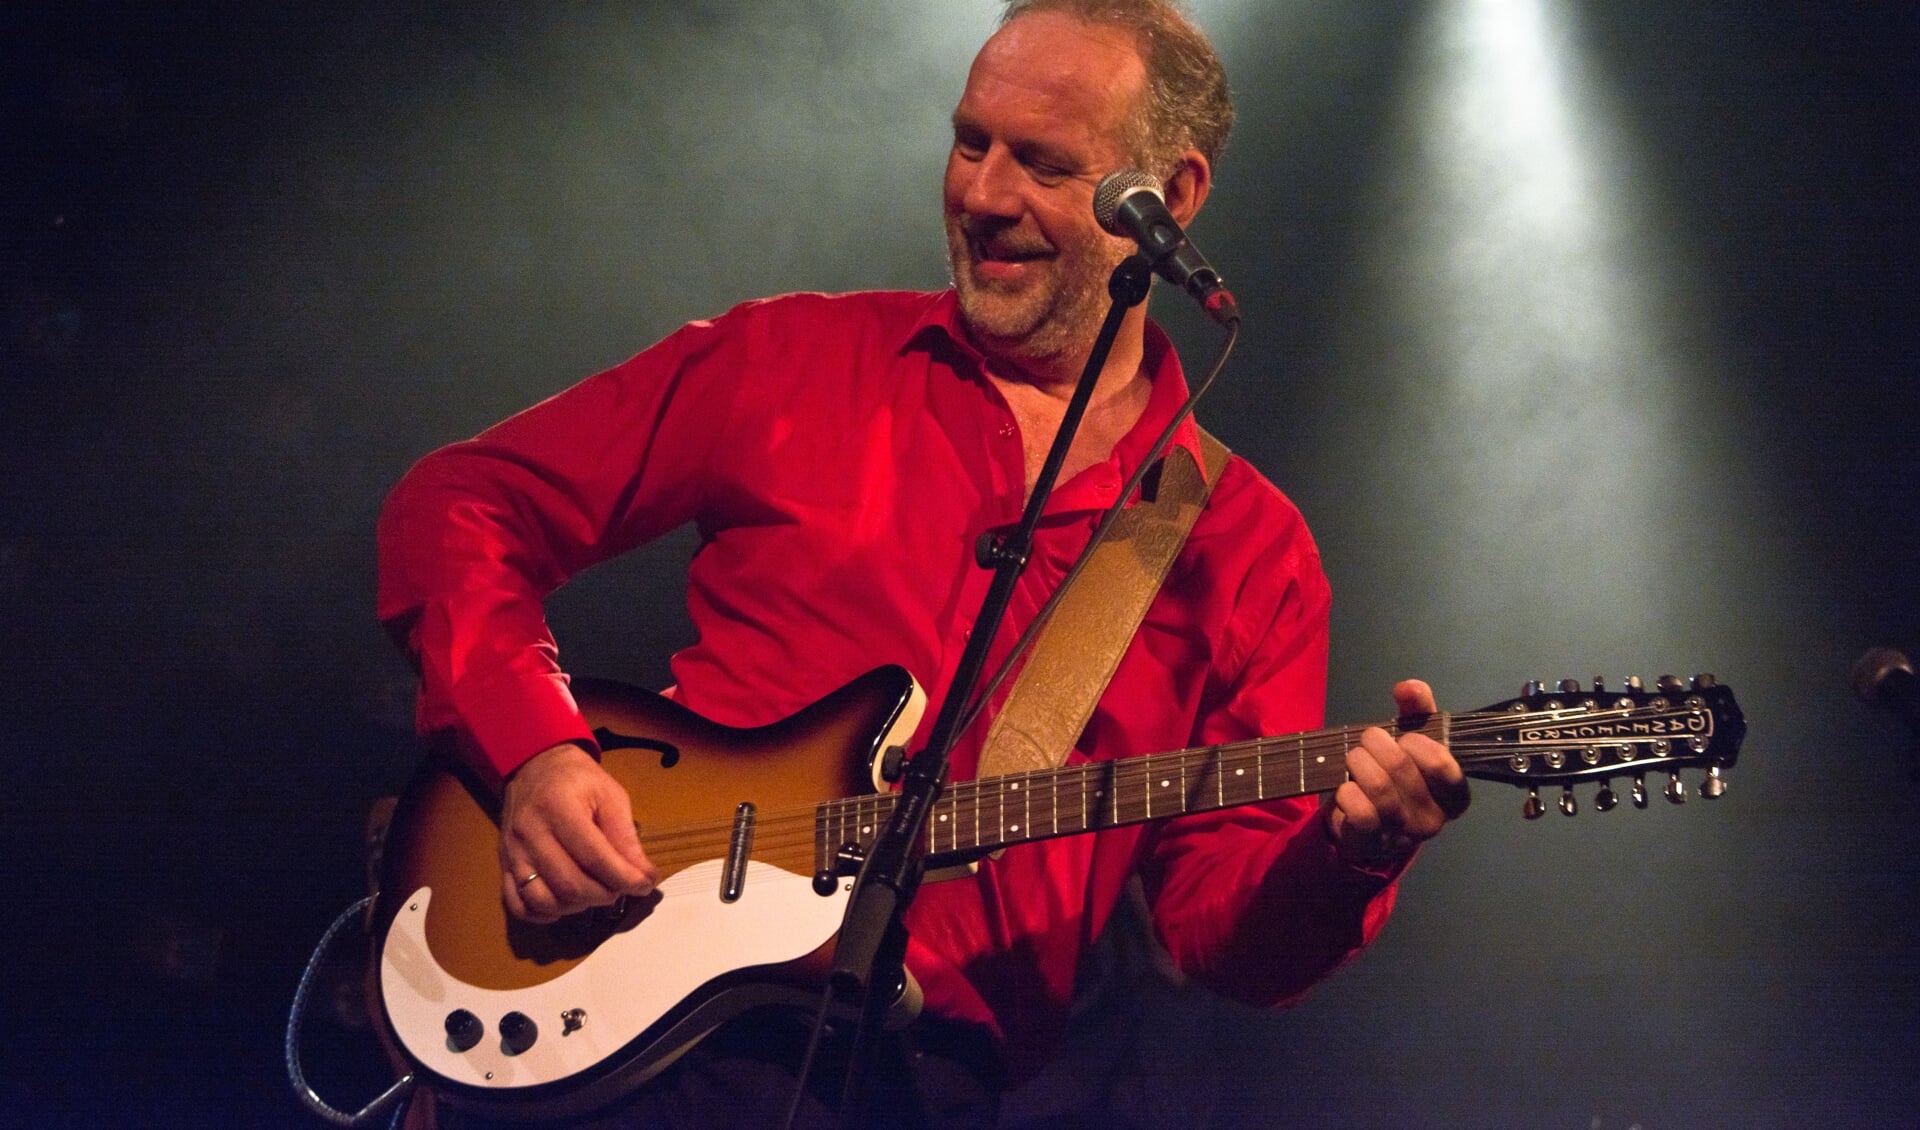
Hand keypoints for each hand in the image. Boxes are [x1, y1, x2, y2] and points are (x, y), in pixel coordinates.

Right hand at [499, 743, 659, 923]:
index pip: (595, 857)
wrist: (535, 767)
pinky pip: (517, 903)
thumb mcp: (610, 795)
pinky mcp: (504, 865)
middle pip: (569, 884)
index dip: (624, 877)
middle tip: (621, 887)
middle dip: (604, 894)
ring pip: (543, 899)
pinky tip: (565, 904)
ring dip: (577, 906)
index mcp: (559, 808)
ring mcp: (512, 852)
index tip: (645, 884)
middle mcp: (530, 833)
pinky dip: (543, 913)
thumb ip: (625, 835)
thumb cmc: (578, 780)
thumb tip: (643, 874)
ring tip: (596, 893)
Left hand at [1323, 679, 1469, 869]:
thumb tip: (1409, 687)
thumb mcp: (1413, 740)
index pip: (1442, 764)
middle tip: (1368, 741)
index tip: (1404, 738)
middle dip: (1375, 743)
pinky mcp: (1372, 843)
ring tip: (1354, 758)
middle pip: (1401, 767)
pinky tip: (1346, 787)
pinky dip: (1346, 791)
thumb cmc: (1397, 777)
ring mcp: (1402, 835)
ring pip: (1377, 786)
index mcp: (1453, 795)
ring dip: (1357, 762)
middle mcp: (1434, 819)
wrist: (1366, 824)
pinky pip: (1359, 811)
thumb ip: (1418, 711)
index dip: (1416, 743)